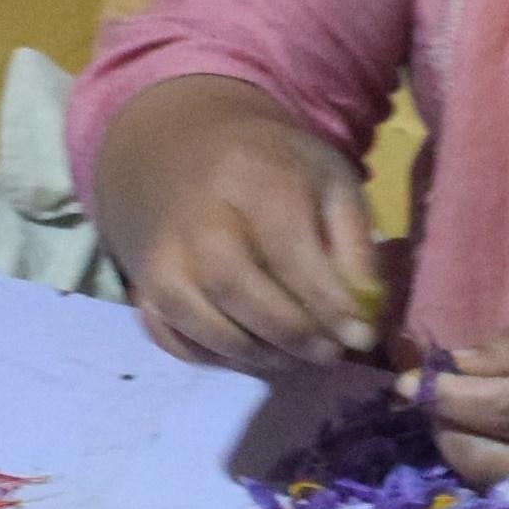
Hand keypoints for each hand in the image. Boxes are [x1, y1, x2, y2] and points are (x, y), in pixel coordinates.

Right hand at [103, 83, 391, 374]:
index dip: (328, 302)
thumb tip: (364, 314)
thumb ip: (354, 245)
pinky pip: (177, 340)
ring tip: (297, 356)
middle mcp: (196, 218)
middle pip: (237, 289)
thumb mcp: (329, 182)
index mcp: (251, 178)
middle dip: (292, 333)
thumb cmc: (271, 170)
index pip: (288, 250)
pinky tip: (254, 351)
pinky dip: (218, 358)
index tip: (360, 336)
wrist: (179, 151)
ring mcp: (162, 257)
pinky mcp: (145, 288)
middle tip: (330, 353)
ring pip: (204, 323)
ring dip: (259, 354)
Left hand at [422, 314, 508, 508]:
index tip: (411, 381)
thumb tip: (450, 366)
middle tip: (432, 399)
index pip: (505, 412)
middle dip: (446, 430)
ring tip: (456, 420)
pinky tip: (488, 448)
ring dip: (461, 457)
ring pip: (496, 493)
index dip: (449, 399)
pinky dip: (490, 480)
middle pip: (490, 463)